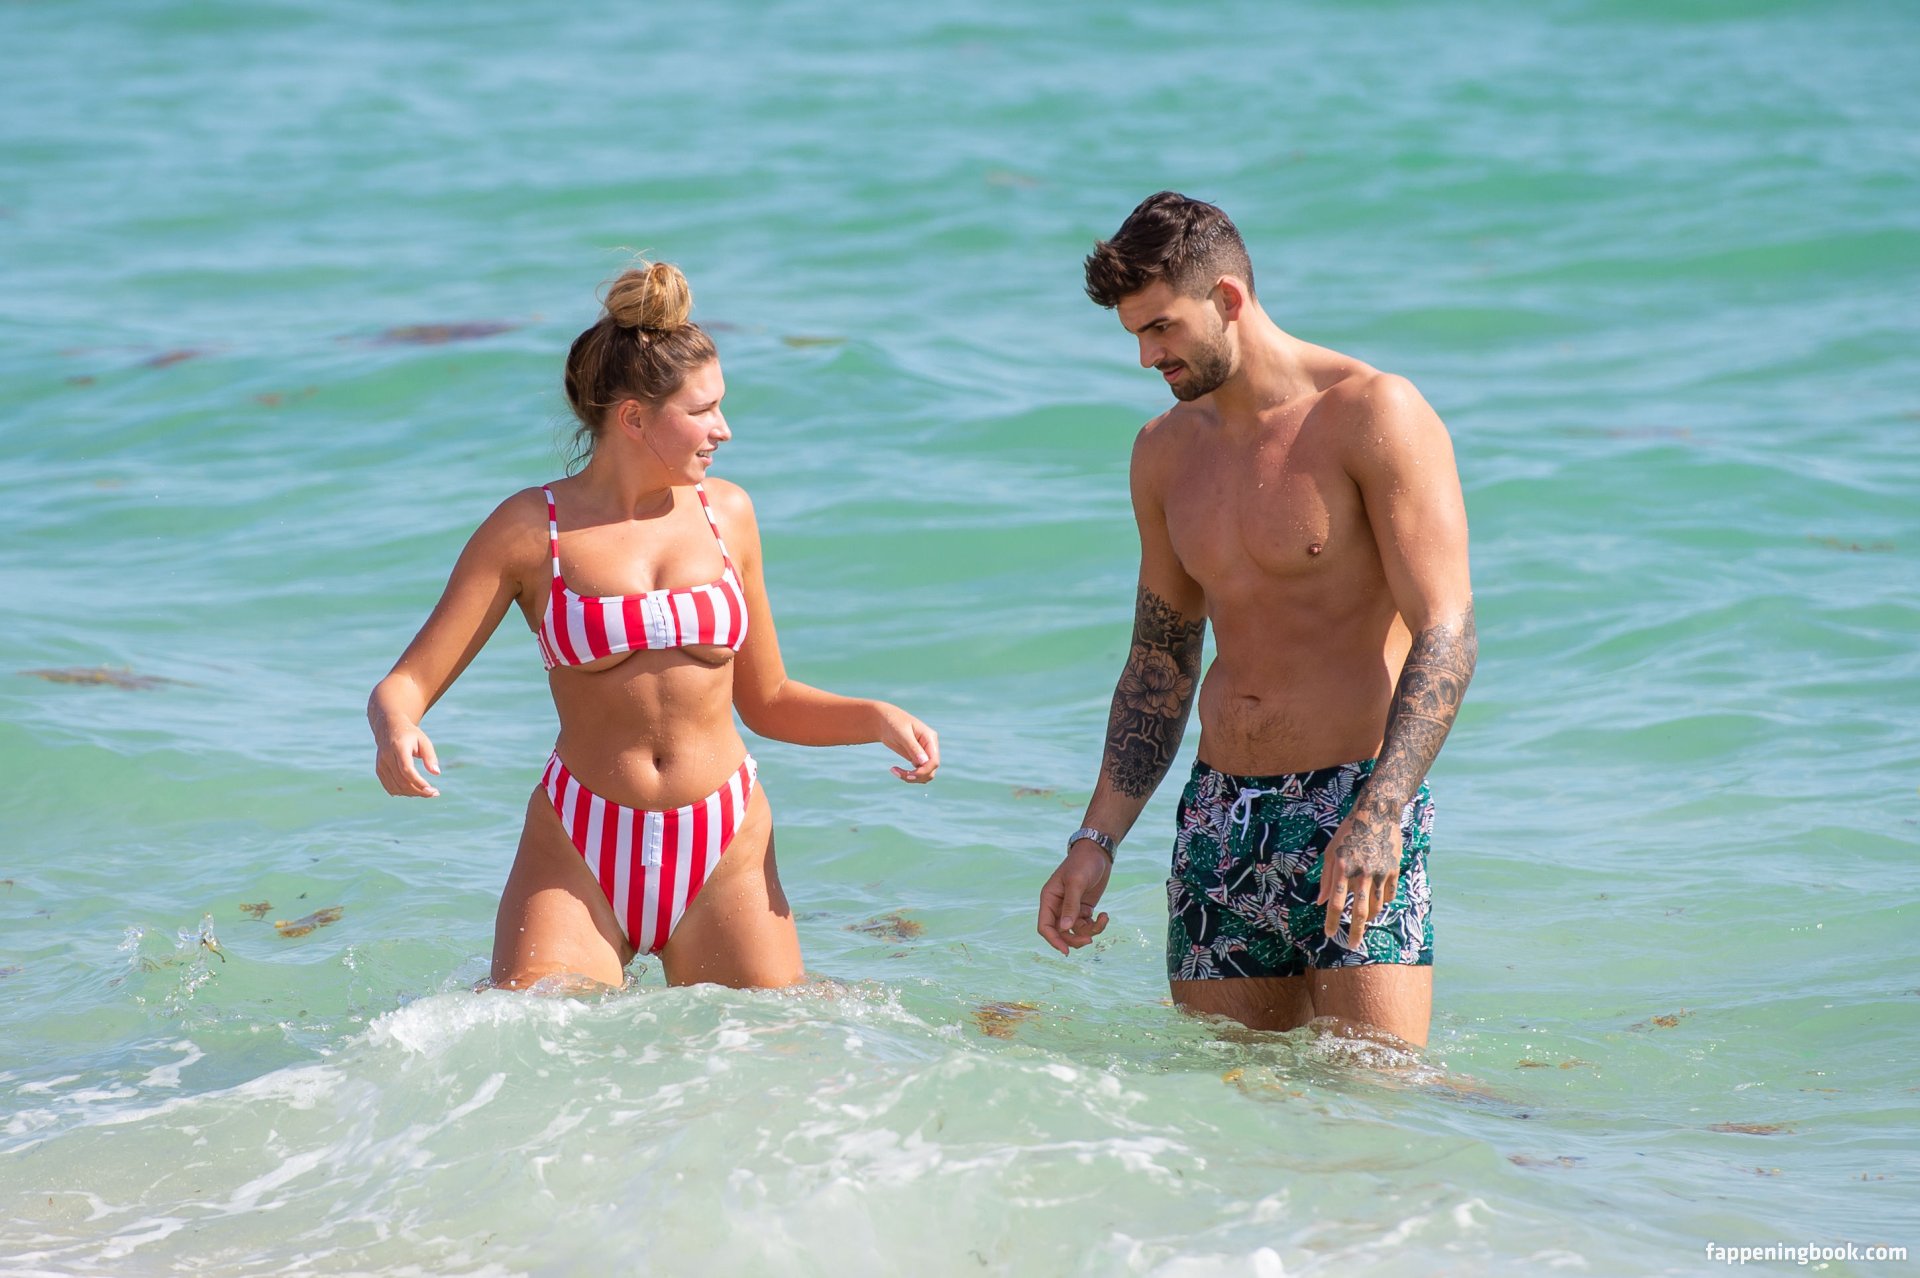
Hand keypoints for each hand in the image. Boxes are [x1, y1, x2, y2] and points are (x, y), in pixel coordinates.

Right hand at [374, 721, 441, 797]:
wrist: (389, 728)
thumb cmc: (411, 735)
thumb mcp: (424, 741)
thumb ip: (430, 757)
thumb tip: (436, 773)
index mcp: (398, 747)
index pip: (406, 769)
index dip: (418, 782)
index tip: (432, 790)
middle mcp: (386, 757)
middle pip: (401, 781)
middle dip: (419, 790)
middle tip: (434, 793)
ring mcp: (381, 765)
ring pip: (395, 787)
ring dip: (412, 793)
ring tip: (426, 792)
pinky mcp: (379, 770)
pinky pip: (389, 787)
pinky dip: (402, 792)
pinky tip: (414, 792)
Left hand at [876, 704, 939, 783]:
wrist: (884, 721)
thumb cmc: (893, 722)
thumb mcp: (902, 733)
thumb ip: (913, 747)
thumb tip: (923, 762)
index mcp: (930, 738)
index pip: (934, 761)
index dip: (924, 771)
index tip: (908, 775)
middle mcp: (930, 747)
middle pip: (931, 770)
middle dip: (917, 776)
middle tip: (898, 774)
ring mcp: (924, 753)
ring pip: (926, 774)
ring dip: (912, 778)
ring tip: (895, 771)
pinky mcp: (917, 758)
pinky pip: (918, 773)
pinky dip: (908, 776)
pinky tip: (895, 770)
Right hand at [1037, 841, 1111, 955]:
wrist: (1098, 852)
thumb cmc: (1083, 863)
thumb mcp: (1076, 882)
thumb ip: (1071, 905)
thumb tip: (1065, 928)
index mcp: (1049, 899)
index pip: (1045, 926)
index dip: (1053, 940)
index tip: (1066, 951)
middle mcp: (1057, 906)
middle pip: (1060, 933)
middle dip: (1074, 939)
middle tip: (1089, 940)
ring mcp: (1071, 908)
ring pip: (1075, 931)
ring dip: (1089, 932)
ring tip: (1102, 920)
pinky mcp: (1084, 909)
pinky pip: (1087, 925)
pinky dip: (1097, 925)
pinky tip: (1105, 915)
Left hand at [1316, 805, 1400, 949]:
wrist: (1377, 814)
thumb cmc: (1348, 832)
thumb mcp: (1331, 852)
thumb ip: (1326, 878)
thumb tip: (1321, 902)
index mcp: (1342, 867)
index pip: (1336, 902)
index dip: (1332, 921)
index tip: (1330, 934)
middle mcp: (1361, 872)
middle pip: (1359, 911)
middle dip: (1356, 931)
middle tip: (1352, 945)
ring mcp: (1379, 872)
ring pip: (1376, 906)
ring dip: (1369, 918)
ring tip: (1363, 922)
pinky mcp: (1393, 870)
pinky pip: (1389, 895)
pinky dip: (1382, 903)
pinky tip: (1376, 904)